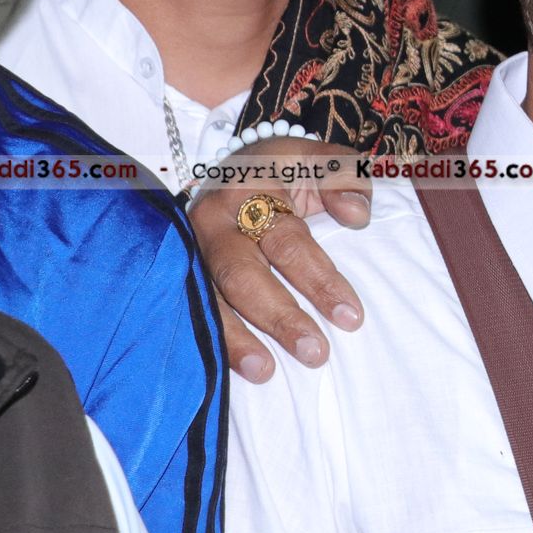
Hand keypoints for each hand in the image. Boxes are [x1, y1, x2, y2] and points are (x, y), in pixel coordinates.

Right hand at [189, 136, 371, 383]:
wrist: (232, 168)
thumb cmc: (288, 169)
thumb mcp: (320, 159)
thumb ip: (347, 178)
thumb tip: (357, 216)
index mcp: (251, 190)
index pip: (288, 241)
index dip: (320, 279)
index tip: (351, 316)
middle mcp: (212, 222)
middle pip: (242, 274)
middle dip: (279, 317)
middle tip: (315, 353)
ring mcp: (186, 249)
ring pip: (207, 299)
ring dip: (236, 340)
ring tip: (266, 372)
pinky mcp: (175, 274)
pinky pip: (188, 311)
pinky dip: (210, 342)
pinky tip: (229, 370)